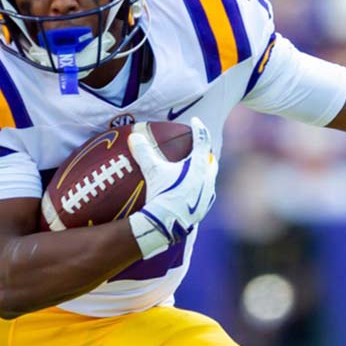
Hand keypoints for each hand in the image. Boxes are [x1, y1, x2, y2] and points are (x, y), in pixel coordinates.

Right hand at [127, 117, 218, 257]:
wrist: (168, 224)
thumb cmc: (163, 194)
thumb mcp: (152, 172)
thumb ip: (144, 153)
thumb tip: (134, 136)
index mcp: (199, 166)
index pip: (202, 141)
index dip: (199, 129)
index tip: (196, 121)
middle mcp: (208, 179)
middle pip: (211, 161)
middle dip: (206, 154)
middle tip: (199, 151)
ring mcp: (208, 196)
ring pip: (210, 179)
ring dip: (205, 173)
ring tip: (196, 172)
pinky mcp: (203, 209)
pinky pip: (205, 195)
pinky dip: (200, 190)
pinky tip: (192, 194)